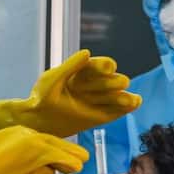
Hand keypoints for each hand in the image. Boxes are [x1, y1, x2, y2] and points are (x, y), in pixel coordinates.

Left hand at [25, 49, 141, 136]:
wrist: (38, 120)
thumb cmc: (41, 97)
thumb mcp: (51, 80)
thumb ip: (68, 67)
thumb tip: (86, 52)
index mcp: (82, 72)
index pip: (97, 66)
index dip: (103, 65)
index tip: (108, 67)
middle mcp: (93, 84)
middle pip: (109, 81)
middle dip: (114, 81)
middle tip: (120, 83)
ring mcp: (98, 100)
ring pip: (115, 96)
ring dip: (123, 96)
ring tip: (130, 99)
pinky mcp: (100, 116)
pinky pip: (116, 111)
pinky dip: (127, 107)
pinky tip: (136, 103)